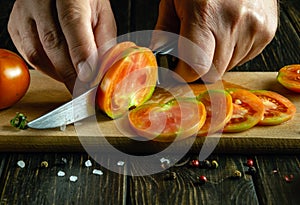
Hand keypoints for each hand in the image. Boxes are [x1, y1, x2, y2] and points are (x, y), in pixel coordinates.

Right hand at [8, 0, 116, 91]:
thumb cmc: (85, 3)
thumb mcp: (102, 16)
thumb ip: (103, 41)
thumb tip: (101, 71)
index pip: (72, 22)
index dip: (80, 52)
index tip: (88, 76)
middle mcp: (41, 0)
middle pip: (52, 41)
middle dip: (70, 73)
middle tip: (84, 90)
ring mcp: (24, 13)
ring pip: (37, 53)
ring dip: (57, 74)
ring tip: (74, 82)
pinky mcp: (16, 26)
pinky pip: (28, 56)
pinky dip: (46, 69)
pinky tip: (60, 71)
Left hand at [151, 0, 277, 82]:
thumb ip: (165, 30)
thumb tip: (161, 55)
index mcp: (205, 13)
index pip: (196, 67)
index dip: (183, 74)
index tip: (177, 71)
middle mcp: (233, 22)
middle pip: (213, 72)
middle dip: (198, 68)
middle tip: (192, 54)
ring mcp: (254, 28)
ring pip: (228, 67)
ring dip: (216, 60)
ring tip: (212, 35)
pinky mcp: (266, 32)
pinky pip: (243, 58)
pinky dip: (231, 52)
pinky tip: (227, 33)